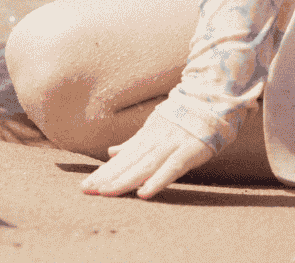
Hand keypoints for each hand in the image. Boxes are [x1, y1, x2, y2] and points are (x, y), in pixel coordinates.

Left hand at [82, 113, 215, 198]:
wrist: (209, 99)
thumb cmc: (180, 119)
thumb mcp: (153, 129)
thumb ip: (133, 144)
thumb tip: (111, 153)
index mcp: (145, 137)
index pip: (121, 160)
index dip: (103, 173)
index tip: (85, 186)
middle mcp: (153, 141)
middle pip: (127, 163)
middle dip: (107, 177)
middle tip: (86, 190)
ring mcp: (170, 145)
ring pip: (144, 165)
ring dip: (125, 180)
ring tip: (106, 192)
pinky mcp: (189, 151)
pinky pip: (172, 168)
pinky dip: (158, 180)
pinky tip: (144, 194)